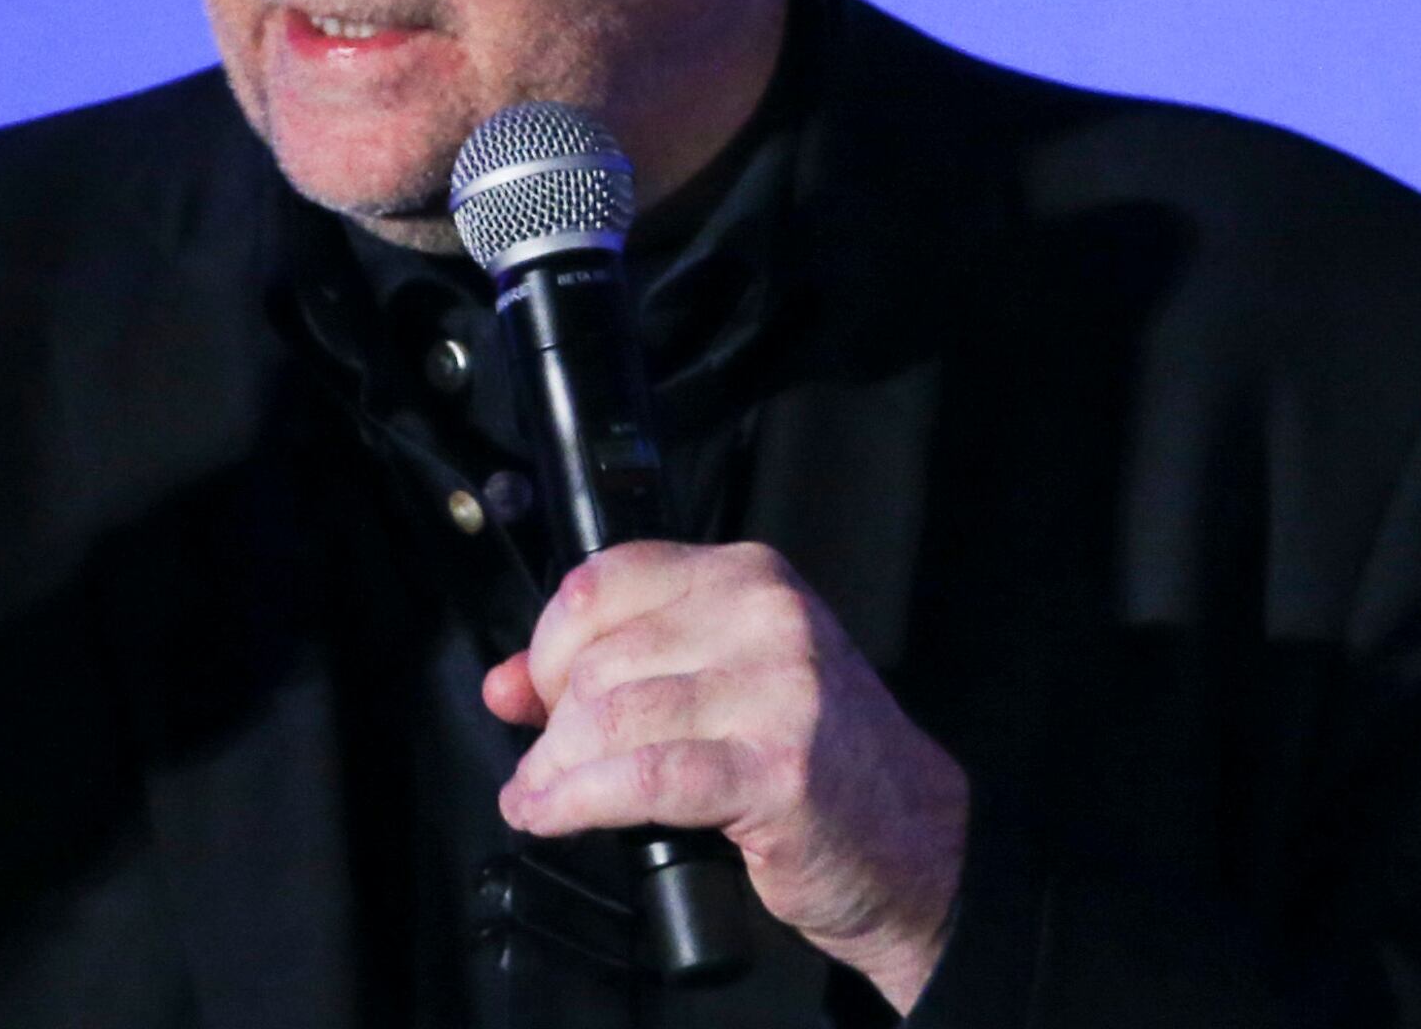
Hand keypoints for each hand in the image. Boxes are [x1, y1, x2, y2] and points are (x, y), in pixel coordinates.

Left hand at [485, 541, 970, 1012]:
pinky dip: (579, 801)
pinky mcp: (778, 769)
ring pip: (612, 716)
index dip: (547, 643)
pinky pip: (643, 777)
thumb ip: (614, 671)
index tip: (532, 692)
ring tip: (540, 798)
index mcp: (749, 577)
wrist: (916, 843)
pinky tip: (552, 817)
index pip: (604, 579)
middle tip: (539, 768)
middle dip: (552, 725)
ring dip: (556, 770)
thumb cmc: (815, 764)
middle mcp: (766, 617)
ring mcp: (779, 690)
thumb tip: (503, 685)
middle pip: (599, 658)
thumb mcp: (718, 687)